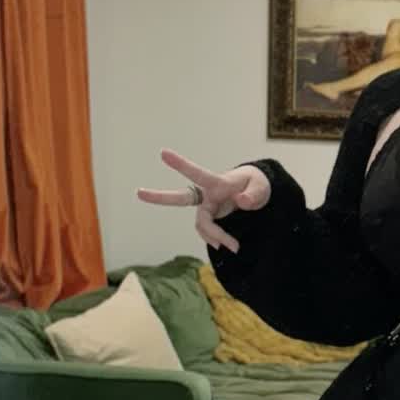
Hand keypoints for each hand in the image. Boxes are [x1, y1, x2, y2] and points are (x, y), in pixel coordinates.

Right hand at [136, 150, 270, 252]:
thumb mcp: (261, 188)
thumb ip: (252, 195)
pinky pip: (207, 231)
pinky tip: (225, 244)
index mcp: (217, 182)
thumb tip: (240, 201)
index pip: (197, 173)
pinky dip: (215, 239)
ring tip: (234, 246)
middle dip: (160, 197)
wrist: (257, 193)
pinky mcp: (211, 217)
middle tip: (139, 193)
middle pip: (181, 197)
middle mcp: (208, 194)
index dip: (181, 164)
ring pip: (201, 224)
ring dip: (214, 236)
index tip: (163, 153)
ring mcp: (208, 206)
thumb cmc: (257, 185)